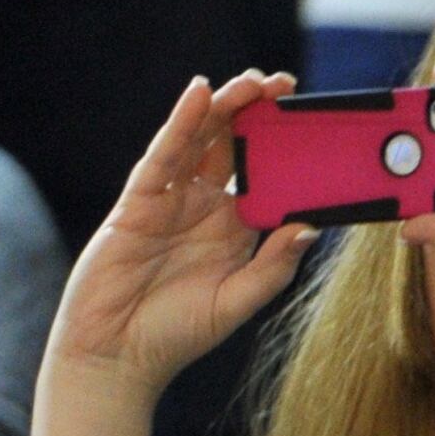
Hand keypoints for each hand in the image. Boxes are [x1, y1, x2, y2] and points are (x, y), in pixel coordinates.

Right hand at [45, 73, 315, 396]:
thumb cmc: (179, 332)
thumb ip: (275, 265)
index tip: (314, 119)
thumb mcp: (240, 300)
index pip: (265, 175)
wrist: (120, 354)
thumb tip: (312, 228)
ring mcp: (171, 200)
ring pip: (200, 141)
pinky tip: (199, 94)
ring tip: (252, 81)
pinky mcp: (139, 200)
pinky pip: (164, 154)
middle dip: (257, 112)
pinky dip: (182, 122)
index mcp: (235, 228)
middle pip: (233, 147)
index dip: (285, 146)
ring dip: (224, 107)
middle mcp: (204, 207)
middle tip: (285, 84)